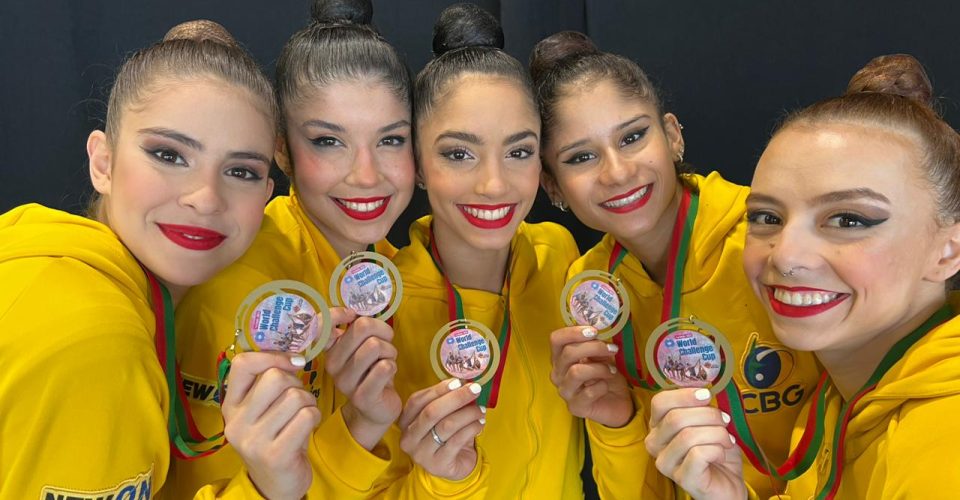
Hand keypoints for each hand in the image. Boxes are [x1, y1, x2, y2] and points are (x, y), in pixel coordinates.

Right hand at [221, 351, 319, 499]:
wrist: (276, 485)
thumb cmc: (275, 438)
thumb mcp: (262, 411)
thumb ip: (267, 384)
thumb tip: (295, 357)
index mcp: (230, 406)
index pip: (242, 364)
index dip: (272, 356)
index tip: (292, 363)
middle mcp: (236, 422)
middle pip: (275, 378)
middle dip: (296, 383)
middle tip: (298, 399)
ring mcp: (254, 440)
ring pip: (296, 396)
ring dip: (308, 402)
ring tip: (302, 416)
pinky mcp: (275, 454)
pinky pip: (307, 416)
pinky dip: (314, 417)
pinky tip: (307, 427)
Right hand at [324, 313, 400, 449]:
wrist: (377, 408)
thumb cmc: (372, 370)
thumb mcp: (363, 346)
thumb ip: (359, 328)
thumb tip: (360, 311)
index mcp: (330, 349)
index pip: (323, 323)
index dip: (339, 313)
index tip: (354, 315)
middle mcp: (332, 364)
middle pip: (361, 327)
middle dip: (383, 332)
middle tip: (385, 345)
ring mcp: (345, 382)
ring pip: (375, 346)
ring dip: (389, 350)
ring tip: (386, 361)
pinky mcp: (362, 396)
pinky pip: (384, 367)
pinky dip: (392, 365)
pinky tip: (388, 374)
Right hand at [398, 379, 484, 480]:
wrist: (453, 465)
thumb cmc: (447, 436)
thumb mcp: (441, 417)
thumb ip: (447, 401)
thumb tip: (464, 384)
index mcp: (405, 421)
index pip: (416, 401)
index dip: (437, 389)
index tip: (458, 381)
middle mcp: (409, 438)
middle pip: (432, 412)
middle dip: (456, 398)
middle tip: (475, 390)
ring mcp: (421, 453)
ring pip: (446, 426)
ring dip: (468, 414)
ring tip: (481, 410)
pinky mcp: (438, 465)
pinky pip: (457, 441)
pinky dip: (472, 428)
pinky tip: (480, 424)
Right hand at [550, 325, 633, 426]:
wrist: (616, 403)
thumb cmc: (605, 376)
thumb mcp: (603, 357)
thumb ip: (596, 347)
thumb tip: (596, 336)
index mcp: (561, 358)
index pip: (556, 339)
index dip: (573, 332)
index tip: (593, 331)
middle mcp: (558, 374)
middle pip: (568, 353)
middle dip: (593, 347)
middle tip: (612, 348)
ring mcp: (565, 391)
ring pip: (576, 372)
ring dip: (599, 368)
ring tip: (612, 370)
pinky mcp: (575, 407)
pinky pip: (588, 392)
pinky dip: (602, 386)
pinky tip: (606, 387)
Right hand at [644, 388, 745, 499]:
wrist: (727, 486)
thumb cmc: (716, 453)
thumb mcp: (708, 424)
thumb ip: (701, 407)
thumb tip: (704, 389)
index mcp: (658, 426)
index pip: (660, 402)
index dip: (684, 395)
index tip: (707, 395)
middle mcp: (655, 444)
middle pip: (676, 418)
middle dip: (708, 415)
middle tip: (725, 420)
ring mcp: (665, 463)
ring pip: (689, 435)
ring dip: (717, 433)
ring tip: (727, 440)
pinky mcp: (681, 478)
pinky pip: (699, 454)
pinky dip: (717, 450)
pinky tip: (722, 454)